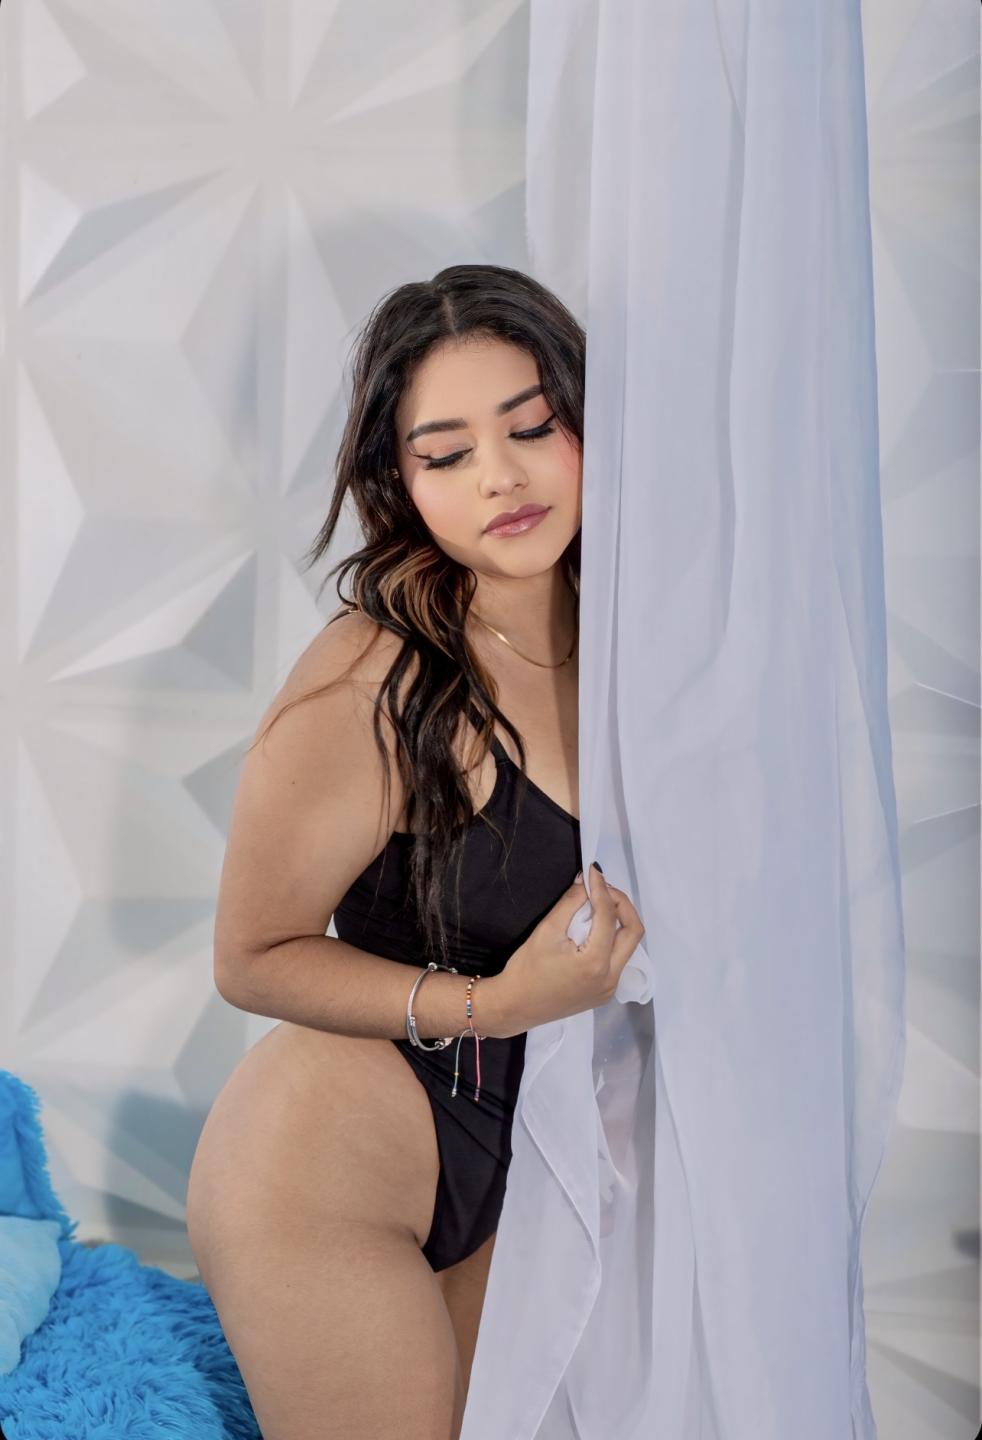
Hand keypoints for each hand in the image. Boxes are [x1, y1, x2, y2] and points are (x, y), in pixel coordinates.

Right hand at [479, 863, 644, 1038]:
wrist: (515, 1006)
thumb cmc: (526, 970)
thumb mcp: (546, 931)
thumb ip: (570, 904)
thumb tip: (585, 882)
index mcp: (595, 963)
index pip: (608, 916)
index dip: (602, 889)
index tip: (593, 871)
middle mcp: (610, 977)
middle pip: (634, 931)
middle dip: (621, 904)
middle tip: (602, 889)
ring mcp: (609, 988)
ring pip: (628, 946)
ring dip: (618, 922)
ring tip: (597, 906)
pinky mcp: (604, 993)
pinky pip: (618, 960)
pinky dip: (611, 939)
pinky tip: (594, 930)